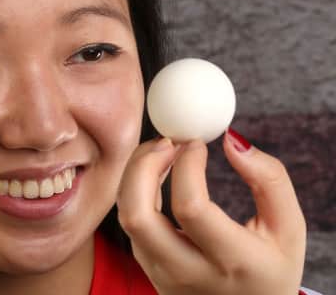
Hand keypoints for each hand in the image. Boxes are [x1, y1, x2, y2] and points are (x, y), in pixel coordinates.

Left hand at [116, 132, 306, 294]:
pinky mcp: (149, 270)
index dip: (187, 165)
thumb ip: (269, 180)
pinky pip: (130, 225)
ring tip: (162, 151)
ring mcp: (163, 275)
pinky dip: (135, 190)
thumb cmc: (272, 266)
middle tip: (166, 141)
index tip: (196, 143)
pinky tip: (158, 173)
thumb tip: (230, 140)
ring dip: (135, 175)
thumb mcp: (289, 227)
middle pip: (139, 215)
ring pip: (127, 218)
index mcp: (233, 262)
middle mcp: (189, 273)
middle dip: (143, 166)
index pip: (191, 207)